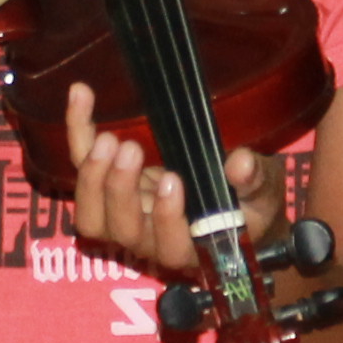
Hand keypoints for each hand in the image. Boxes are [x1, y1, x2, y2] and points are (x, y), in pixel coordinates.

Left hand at [62, 79, 282, 277]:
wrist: (232, 206)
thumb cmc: (251, 206)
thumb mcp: (264, 192)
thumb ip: (255, 181)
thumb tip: (241, 164)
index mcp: (192, 248)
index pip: (170, 246)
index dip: (165, 218)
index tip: (173, 180)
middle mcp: (152, 241)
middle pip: (120, 230)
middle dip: (119, 190)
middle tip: (130, 149)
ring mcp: (125, 218)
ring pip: (91, 214)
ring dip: (91, 176)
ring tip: (105, 138)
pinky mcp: (108, 189)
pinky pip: (83, 166)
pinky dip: (78, 131)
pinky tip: (81, 94)